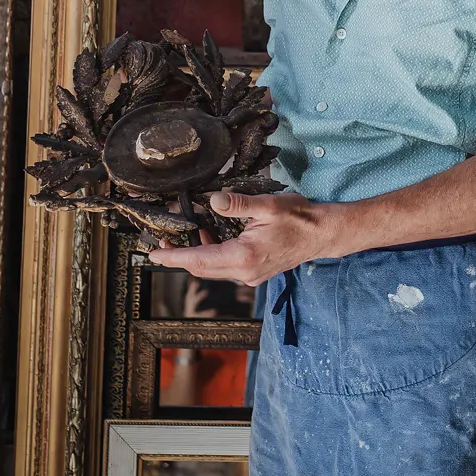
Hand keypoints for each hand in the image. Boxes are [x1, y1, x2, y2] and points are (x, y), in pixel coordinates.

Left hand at [148, 192, 342, 286]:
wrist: (322, 235)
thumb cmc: (299, 218)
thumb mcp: (267, 205)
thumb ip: (237, 204)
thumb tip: (212, 200)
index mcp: (243, 256)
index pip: (198, 260)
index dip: (173, 257)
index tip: (153, 255)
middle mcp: (244, 272)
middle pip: (201, 268)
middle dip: (180, 255)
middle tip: (163, 239)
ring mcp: (250, 275)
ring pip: (212, 268)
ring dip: (197, 253)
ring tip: (186, 231)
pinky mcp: (255, 272)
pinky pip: (225, 267)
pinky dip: (212, 253)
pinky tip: (209, 235)